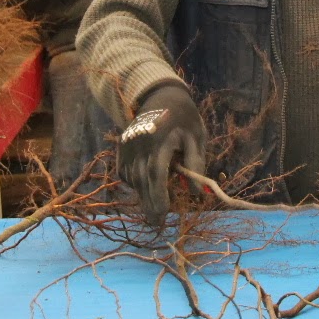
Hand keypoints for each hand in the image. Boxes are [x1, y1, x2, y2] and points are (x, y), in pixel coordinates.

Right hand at [117, 83, 206, 225]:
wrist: (160, 95)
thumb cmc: (184, 118)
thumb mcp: (197, 137)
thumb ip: (196, 163)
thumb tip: (196, 193)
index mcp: (160, 141)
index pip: (156, 173)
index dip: (159, 195)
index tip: (164, 213)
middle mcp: (140, 144)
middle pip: (142, 180)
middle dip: (149, 203)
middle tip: (156, 223)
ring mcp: (128, 146)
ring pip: (132, 178)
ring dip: (142, 194)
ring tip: (153, 208)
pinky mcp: (122, 147)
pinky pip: (124, 171)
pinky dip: (132, 182)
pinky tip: (143, 187)